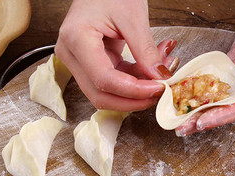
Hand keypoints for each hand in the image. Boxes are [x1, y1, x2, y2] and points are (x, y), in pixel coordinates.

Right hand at [55, 0, 177, 111]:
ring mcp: (79, 60)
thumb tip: (159, 77)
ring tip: (162, 70)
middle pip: (100, 94)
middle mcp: (72, 54)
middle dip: (133, 99)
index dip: (133, 90)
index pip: (103, 79)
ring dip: (138, 88)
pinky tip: (154, 66)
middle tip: (160, 92)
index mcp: (76, 38)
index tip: (158, 88)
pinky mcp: (92, 62)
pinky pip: (115, 80)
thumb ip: (146, 50)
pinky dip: (136, 78)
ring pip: (108, 91)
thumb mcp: (133, 17)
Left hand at [175, 0, 234, 135]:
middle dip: (207, 117)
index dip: (226, 115)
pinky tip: (186, 90)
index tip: (204, 122)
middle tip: (182, 127)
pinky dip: (201, 85)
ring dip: (202, 106)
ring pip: (222, 94)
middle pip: (231, 106)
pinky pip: (217, 76)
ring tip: (179, 114)